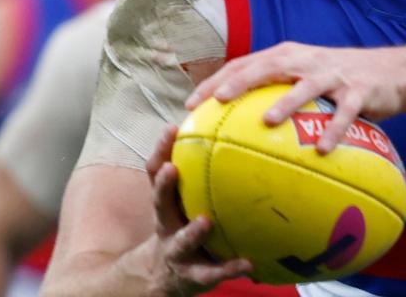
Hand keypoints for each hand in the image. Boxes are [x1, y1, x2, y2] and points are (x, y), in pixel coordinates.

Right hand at [145, 126, 250, 294]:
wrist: (163, 276)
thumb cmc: (182, 226)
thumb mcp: (183, 202)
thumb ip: (202, 174)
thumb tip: (237, 134)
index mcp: (167, 203)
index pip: (157, 172)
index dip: (161, 150)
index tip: (172, 129)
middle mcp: (167, 225)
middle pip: (159, 203)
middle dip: (164, 185)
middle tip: (171, 168)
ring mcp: (177, 251)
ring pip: (181, 241)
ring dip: (192, 231)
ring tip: (205, 222)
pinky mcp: (193, 275)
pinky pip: (212, 272)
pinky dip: (229, 268)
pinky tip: (248, 264)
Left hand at [185, 42, 404, 153]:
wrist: (392, 72)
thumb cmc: (339, 80)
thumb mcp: (305, 76)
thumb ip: (275, 91)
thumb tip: (233, 127)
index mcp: (290, 56)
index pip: (246, 63)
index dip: (217, 80)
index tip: (190, 103)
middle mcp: (308, 61)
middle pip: (269, 66)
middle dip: (241, 81)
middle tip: (217, 101)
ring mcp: (334, 75)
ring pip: (306, 86)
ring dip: (286, 102)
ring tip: (267, 122)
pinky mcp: (359, 91)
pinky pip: (345, 112)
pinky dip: (334, 129)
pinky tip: (322, 149)